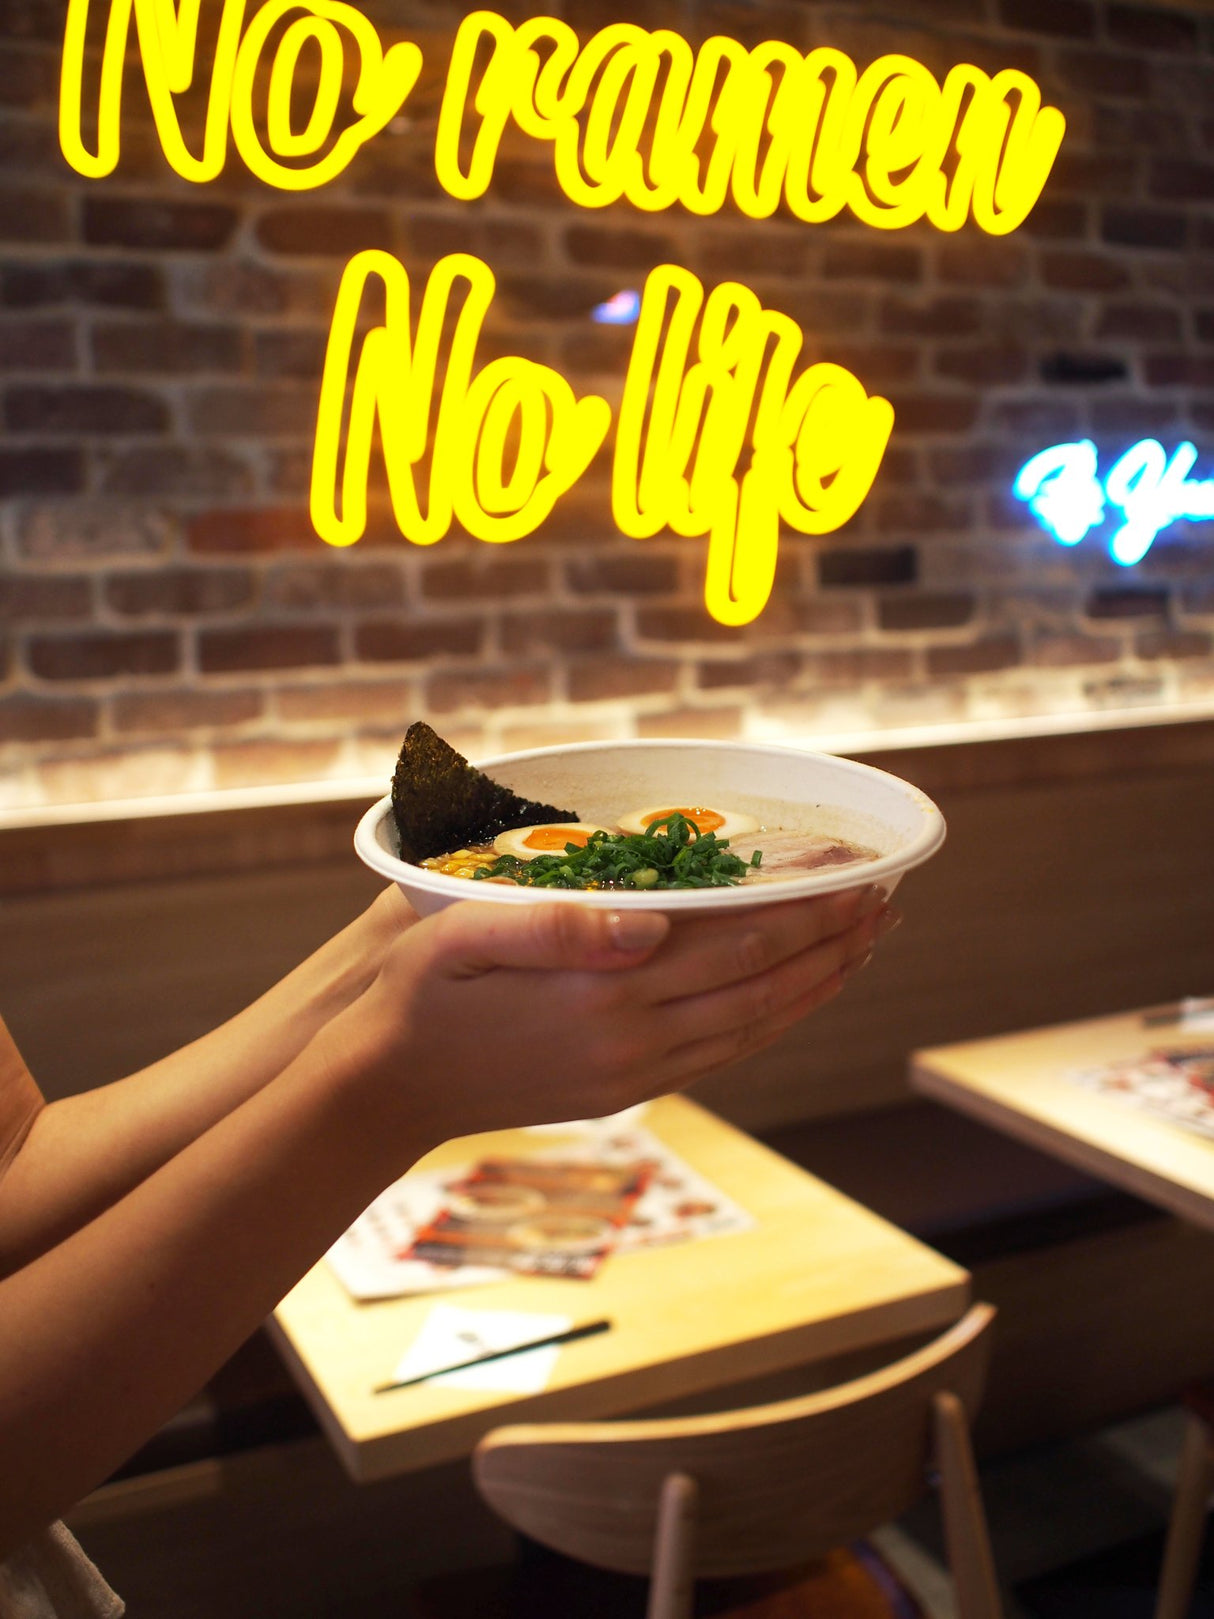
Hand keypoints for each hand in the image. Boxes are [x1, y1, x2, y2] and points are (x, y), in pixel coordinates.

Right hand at [336, 885, 893, 1141]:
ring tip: (863, 948)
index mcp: (603, 990)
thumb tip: (650, 921)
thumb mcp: (462, 938)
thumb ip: (554, 925)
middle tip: (887, 905)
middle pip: (763, 988)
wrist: (391, 1087)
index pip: (733, 943)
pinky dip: (773, 1024)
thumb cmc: (422, 995)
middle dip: (831, 944)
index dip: (803, 911)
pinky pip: (723, 1056)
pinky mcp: (626, 1091)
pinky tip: (792, 1000)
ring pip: (755, 1028)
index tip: (859, 880)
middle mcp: (633, 1039)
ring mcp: (635, 1073)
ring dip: (816, 987)